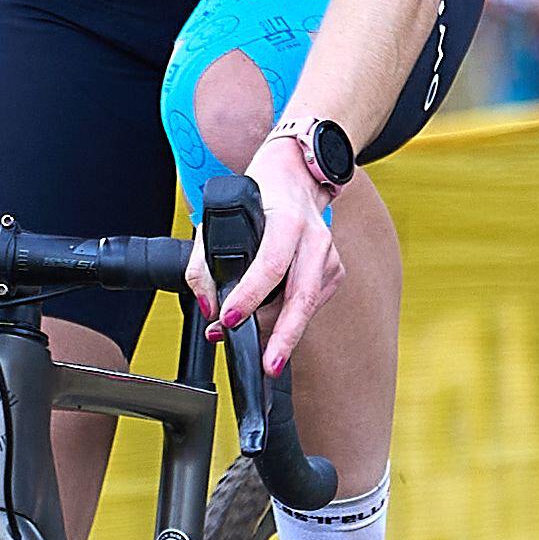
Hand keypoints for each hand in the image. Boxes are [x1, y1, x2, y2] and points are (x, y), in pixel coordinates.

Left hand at [197, 133, 344, 367]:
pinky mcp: (334, 270)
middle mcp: (314, 238)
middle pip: (301, 296)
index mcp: (287, 220)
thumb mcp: (220, 217)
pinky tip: (275, 323)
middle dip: (284, 336)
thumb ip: (204, 263)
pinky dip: (291, 318)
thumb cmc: (259, 195)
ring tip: (259, 349)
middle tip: (268, 365)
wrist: (297, 174)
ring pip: (307, 305)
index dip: (249, 295)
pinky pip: (311, 303)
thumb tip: (209, 305)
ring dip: (281, 331)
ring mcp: (328, 255)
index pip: (270, 264)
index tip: (230, 319)